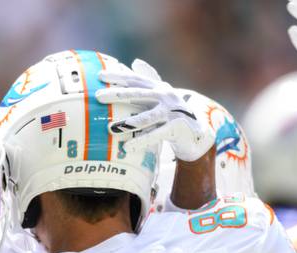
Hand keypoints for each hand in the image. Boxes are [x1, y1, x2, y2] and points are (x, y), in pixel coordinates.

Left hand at [95, 59, 214, 161]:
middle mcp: (165, 96)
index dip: (118, 76)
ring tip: (111, 128)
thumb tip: (135, 62)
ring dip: (128, 123)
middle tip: (98, 96)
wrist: (197, 131)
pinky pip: (156, 135)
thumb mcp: (162, 96)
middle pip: (139, 94)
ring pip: (147, 117)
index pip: (136, 79)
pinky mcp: (177, 127)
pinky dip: (141, 141)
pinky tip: (127, 147)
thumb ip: (149, 79)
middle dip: (118, 94)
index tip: (100, 75)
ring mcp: (171, 112)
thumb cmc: (173, 113)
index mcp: (159, 87)